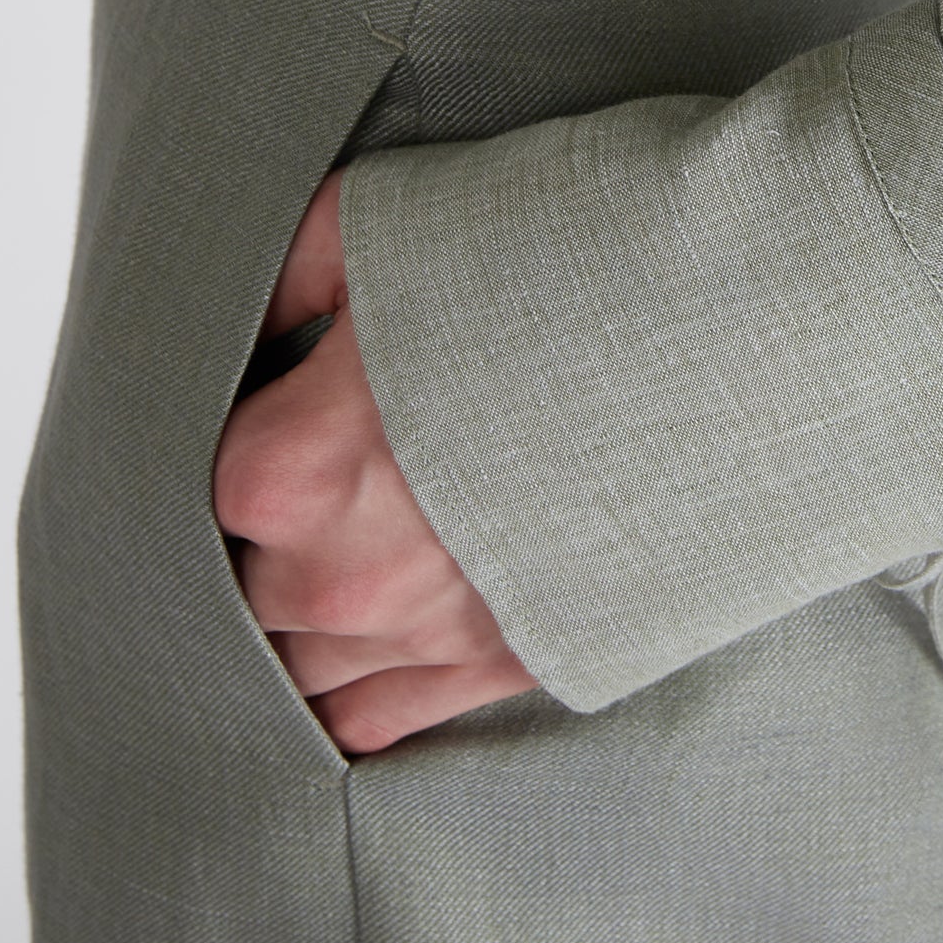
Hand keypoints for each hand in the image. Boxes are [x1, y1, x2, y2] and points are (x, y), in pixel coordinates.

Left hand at [213, 168, 538, 753]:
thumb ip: (278, 276)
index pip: (200, 482)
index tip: (287, 397)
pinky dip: (356, 692)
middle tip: (335, 461)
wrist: (742, 323)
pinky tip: (369, 643)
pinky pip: (381, 723)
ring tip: (356, 544)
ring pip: (302, 668)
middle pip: (247, 584)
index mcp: (296, 467)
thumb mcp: (384, 219)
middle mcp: (347, 576)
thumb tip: (236, 323)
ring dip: (310, 614)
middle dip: (274, 528)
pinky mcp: (513, 664)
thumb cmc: (565, 260)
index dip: (245, 430)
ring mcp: (433, 634)